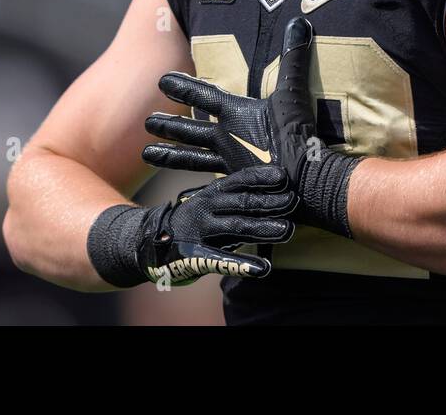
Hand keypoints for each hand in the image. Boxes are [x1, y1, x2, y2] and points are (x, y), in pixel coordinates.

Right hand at [86, 165, 296, 287]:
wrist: (151, 241)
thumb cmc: (195, 219)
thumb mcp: (213, 201)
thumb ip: (238, 196)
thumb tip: (277, 184)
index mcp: (214, 192)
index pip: (241, 180)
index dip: (262, 177)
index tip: (285, 176)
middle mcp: (207, 207)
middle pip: (243, 202)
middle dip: (270, 201)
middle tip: (294, 201)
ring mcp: (201, 231)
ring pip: (237, 227)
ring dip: (264, 228)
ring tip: (287, 231)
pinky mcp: (196, 256)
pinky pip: (222, 260)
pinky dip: (244, 265)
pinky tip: (263, 268)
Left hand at [143, 17, 363, 237]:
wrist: (304, 180)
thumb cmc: (296, 134)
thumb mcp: (294, 92)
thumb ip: (293, 58)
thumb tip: (299, 22)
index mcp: (235, 114)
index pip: (202, 94)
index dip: (182, 85)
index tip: (161, 80)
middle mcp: (224, 138)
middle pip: (189, 130)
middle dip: (167, 124)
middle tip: (147, 123)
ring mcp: (228, 165)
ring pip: (191, 159)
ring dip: (169, 155)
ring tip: (147, 154)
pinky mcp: (235, 187)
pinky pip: (209, 189)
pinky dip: (195, 193)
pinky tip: (180, 198)